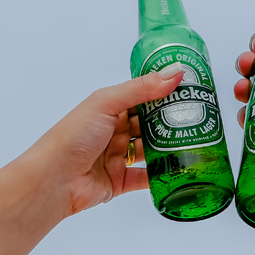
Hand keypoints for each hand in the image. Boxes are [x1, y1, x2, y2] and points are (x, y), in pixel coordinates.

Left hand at [32, 64, 184, 215]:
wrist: (55, 179)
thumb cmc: (73, 136)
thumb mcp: (106, 103)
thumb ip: (141, 89)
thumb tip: (174, 72)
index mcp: (108, 108)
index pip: (141, 97)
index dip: (163, 92)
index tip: (190, 89)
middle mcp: (113, 131)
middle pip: (149, 124)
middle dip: (171, 121)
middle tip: (200, 117)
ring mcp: (117, 157)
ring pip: (150, 151)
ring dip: (169, 148)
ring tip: (196, 143)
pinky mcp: (121, 181)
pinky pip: (146, 177)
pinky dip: (162, 175)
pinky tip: (180, 170)